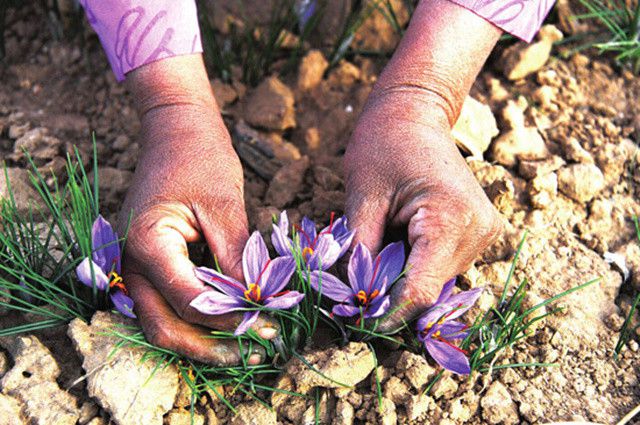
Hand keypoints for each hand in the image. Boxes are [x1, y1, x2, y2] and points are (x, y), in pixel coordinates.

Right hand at [118, 55, 277, 364]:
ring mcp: (134, 266)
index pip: (188, 300)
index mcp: (147, 244)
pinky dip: (196, 317)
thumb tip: (255, 305)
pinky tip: (229, 317)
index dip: (228, 317)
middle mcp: (130, 263)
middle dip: (208, 346)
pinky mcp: (148, 265)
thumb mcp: (225, 208)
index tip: (265, 324)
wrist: (176, 130)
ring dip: (202, 336)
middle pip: (163, 327)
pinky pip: (167, 304)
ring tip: (246, 341)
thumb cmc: (201, 158)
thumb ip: (235, 260)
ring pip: (162, 321)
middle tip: (253, 350)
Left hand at [344, 90, 502, 330]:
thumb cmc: (383, 144)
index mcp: (450, 217)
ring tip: (376, 255)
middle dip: (392, 296)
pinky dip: (416, 266)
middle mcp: (477, 229)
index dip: (391, 313)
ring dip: (404, 279)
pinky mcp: (477, 230)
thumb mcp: (362, 196)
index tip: (361, 325)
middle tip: (355, 294)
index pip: (422, 289)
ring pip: (438, 280)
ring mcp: (483, 230)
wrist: (414, 112)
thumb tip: (351, 297)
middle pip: (432, 289)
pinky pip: (443, 264)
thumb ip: (359, 251)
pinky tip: (395, 245)